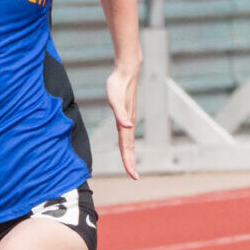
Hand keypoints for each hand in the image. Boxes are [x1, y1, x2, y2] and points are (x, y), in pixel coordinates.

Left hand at [105, 62, 138, 179]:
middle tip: (134, 176)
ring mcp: (127, 119)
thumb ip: (120, 113)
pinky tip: (126, 145)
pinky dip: (126, 143)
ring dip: (129, 154)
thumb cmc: (118, 85)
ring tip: (130, 166)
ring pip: (128, 141)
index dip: (129, 161)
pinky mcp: (125, 114)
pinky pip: (125, 133)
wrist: (126, 72)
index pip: (127, 147)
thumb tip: (127, 126)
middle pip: (128, 147)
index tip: (133, 175)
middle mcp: (127, 123)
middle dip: (130, 162)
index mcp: (125, 123)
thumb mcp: (115, 99)